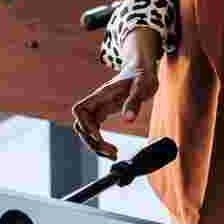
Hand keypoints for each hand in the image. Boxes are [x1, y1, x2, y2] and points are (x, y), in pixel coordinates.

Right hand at [70, 32, 160, 159]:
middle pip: (81, 125)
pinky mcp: (105, 112)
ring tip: (113, 155)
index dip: (85, 125)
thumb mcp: (143, 86)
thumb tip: (128, 120)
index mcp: (102, 95)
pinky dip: (101, 142)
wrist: (142, 68)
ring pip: (87, 130)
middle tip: (112, 152)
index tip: (99, 135)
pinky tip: (112, 150)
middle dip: (92, 141)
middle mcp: (98, 102)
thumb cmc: (143, 75)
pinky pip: (95, 130)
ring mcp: (100, 107)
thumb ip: (134, 102)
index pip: (80, 110)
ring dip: (96, 145)